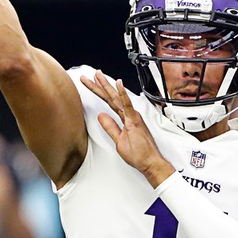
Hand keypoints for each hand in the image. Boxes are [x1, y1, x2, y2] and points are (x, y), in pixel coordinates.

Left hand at [80, 70, 174, 186]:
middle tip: (88, 75)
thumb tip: (101, 116)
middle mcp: (129, 115)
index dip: (98, 93)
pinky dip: (123, 94)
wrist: (149, 162)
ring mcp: (132, 117)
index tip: (89, 84)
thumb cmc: (139, 154)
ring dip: (106, 86)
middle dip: (98, 85)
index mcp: (125, 118)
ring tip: (98, 75)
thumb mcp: (118, 139)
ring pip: (116, 98)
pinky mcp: (134, 121)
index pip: (108, 102)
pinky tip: (118, 85)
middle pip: (110, 97)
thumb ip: (110, 127)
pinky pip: (127, 105)